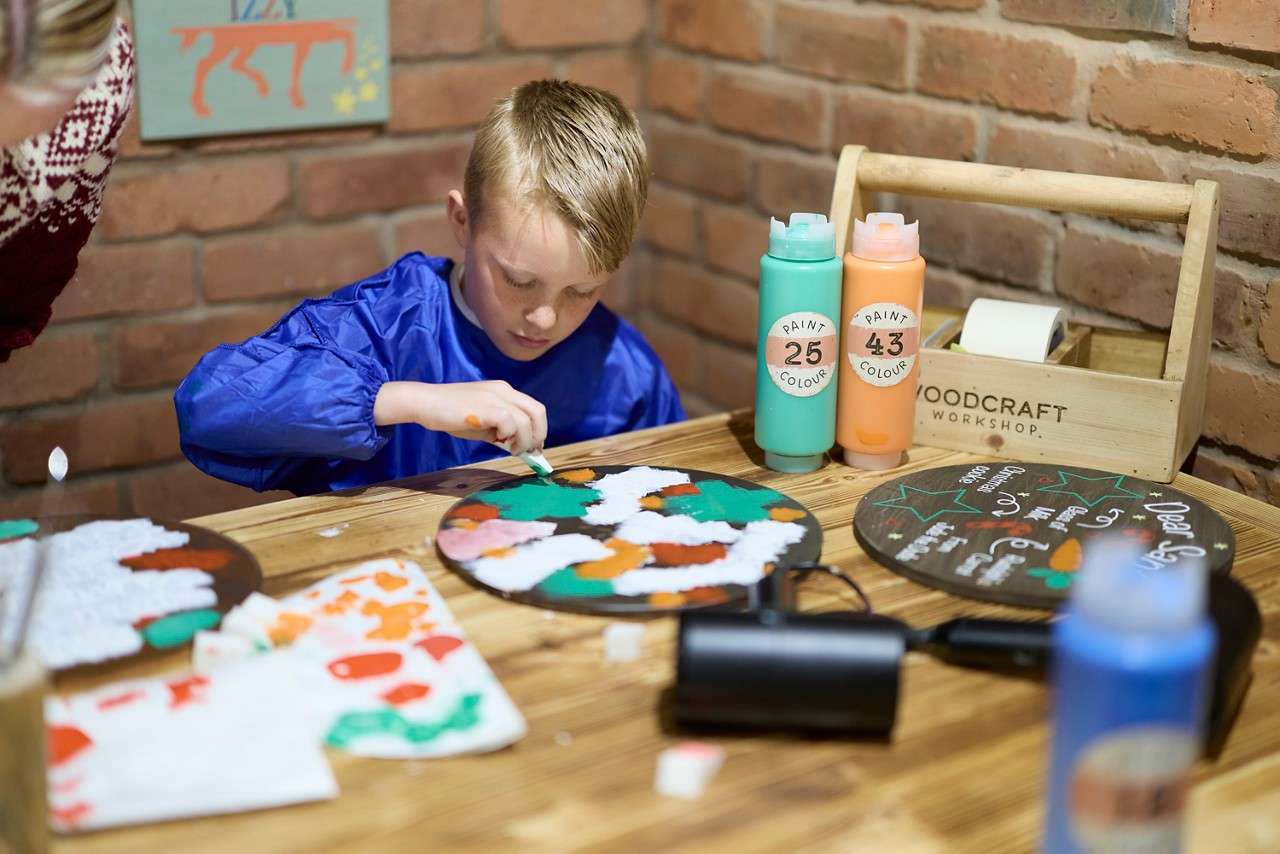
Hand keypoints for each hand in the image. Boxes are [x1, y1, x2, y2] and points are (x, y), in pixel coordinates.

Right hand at [374, 381, 547, 453]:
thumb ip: (500, 430)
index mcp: (504, 391)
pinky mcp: (487, 407)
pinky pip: (511, 423)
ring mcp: (496, 397)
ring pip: (527, 420)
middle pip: (537, 411)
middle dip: (538, 434)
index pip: (533, 408)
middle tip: (529, 451)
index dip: (538, 428)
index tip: (534, 446)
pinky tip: (499, 442)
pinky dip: (510, 436)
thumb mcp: (482, 423)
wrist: (427, 403)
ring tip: (512, 450)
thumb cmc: (451, 414)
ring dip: (524, 440)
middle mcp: (504, 391)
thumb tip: (518, 447)